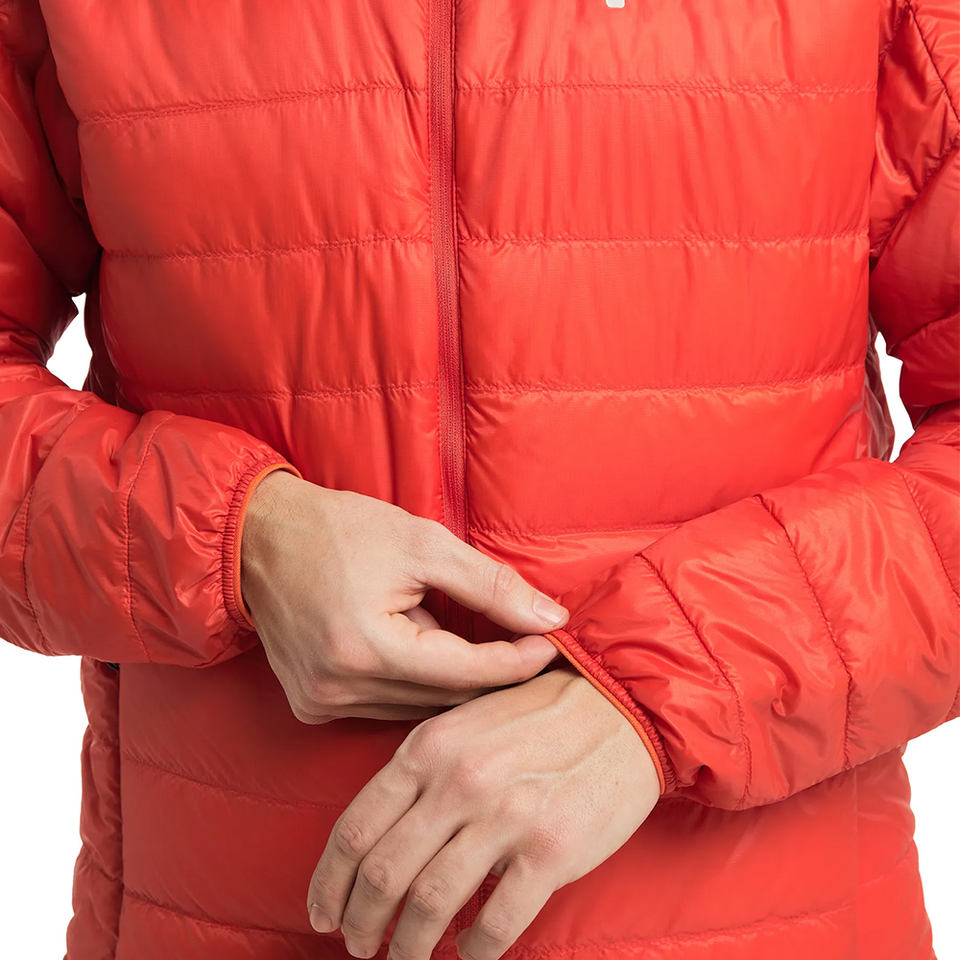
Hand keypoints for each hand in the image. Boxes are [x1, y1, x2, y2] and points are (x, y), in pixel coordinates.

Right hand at [240, 471, 568, 721]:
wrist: (260, 536)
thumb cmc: (341, 530)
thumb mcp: (423, 544)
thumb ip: (490, 585)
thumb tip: (550, 618)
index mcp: (364, 649)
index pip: (466, 673)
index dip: (517, 660)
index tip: (554, 644)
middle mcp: (338, 689)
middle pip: (445, 697)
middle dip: (490, 671)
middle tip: (527, 643)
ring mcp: (320, 704)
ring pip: (417, 708)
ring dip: (452, 680)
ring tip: (475, 642)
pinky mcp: (311, 707)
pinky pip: (385, 707)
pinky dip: (415, 685)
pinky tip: (424, 653)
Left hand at [307, 665, 659, 959]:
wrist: (620, 706)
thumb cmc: (538, 715)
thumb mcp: (464, 722)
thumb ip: (420, 770)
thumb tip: (380, 837)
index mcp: (428, 747)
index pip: (355, 829)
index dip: (329, 883)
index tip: (323, 913)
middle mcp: (458, 781)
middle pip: (383, 874)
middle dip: (361, 923)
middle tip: (359, 945)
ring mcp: (505, 817)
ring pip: (430, 905)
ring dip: (409, 947)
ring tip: (406, 958)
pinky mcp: (551, 851)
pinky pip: (495, 924)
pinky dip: (475, 951)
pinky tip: (470, 951)